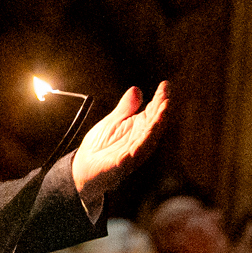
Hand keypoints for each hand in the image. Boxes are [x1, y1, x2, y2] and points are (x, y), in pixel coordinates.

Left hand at [71, 82, 171, 202]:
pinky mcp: (120, 166)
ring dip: (154, 129)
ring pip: (147, 142)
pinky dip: (134, 153)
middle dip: (162, 113)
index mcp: (138, 129)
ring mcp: (131, 154)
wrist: (84, 167)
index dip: (160, 99)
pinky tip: (137, 146)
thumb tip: (136, 89)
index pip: (153, 112)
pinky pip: (130, 159)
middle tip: (167, 99)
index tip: (165, 85)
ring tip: (161, 116)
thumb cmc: (100, 145)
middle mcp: (139, 141)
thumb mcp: (113, 121)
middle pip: (154, 126)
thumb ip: (126, 107)